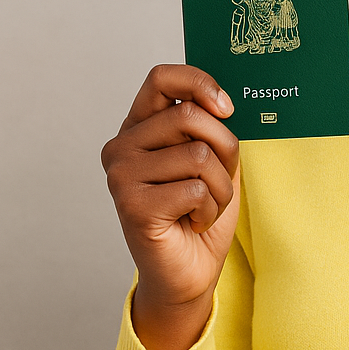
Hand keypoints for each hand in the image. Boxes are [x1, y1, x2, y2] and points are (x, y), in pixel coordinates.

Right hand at [101, 65, 239, 349]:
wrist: (190, 271)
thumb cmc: (200, 211)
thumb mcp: (213, 158)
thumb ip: (208, 126)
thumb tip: (220, 101)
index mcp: (139, 127)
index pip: (161, 78)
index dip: (200, 83)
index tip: (226, 108)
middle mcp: (122, 147)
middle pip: (190, 116)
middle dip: (224, 149)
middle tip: (217, 180)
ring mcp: (122, 176)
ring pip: (200, 155)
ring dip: (220, 187)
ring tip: (203, 206)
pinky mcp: (133, 206)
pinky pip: (196, 189)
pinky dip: (210, 209)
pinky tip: (192, 222)